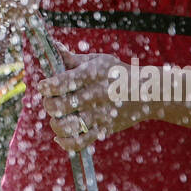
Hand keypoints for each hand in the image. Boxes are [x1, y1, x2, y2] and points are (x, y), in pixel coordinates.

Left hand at [38, 46, 154, 151]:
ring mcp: (99, 115)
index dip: (46, 86)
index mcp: (90, 76)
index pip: (60, 83)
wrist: (147, 92)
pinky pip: (79, 143)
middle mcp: (94, 96)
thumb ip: (73, 59)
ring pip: (66, 127)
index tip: (43, 86)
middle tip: (50, 100)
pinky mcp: (103, 130)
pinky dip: (65, 143)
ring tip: (57, 117)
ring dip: (55, 123)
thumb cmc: (117, 73)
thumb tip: (54, 47)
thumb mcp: (97, 60)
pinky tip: (59, 136)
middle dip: (48, 104)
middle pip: (59, 106)